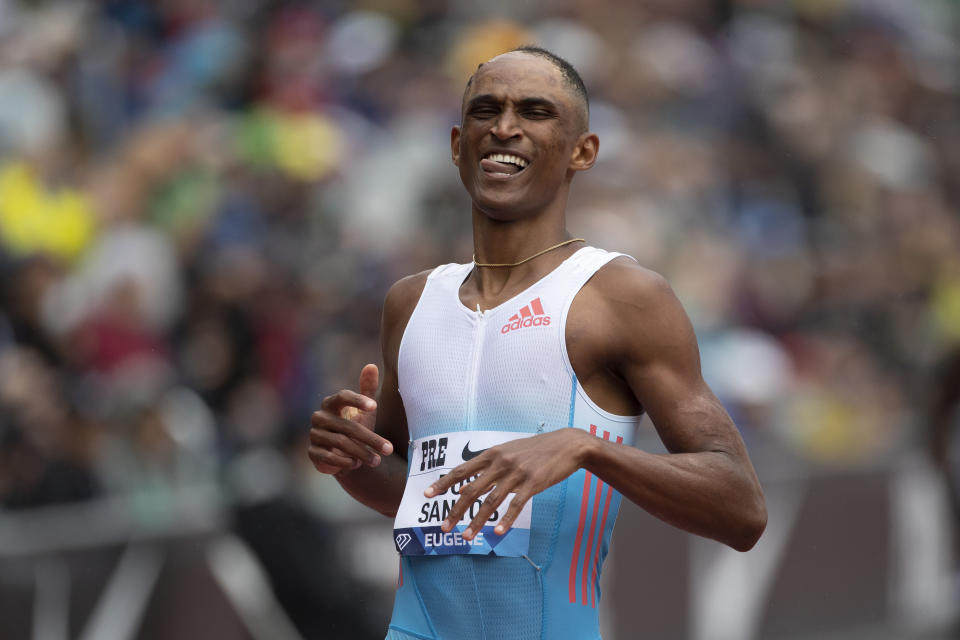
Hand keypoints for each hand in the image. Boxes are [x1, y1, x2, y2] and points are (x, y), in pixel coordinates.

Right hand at [308, 364, 393, 474]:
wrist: (342, 452)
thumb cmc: (355, 426)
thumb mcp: (365, 409)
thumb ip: (368, 389)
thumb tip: (371, 366)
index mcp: (331, 403)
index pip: (342, 396)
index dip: (357, 400)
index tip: (374, 407)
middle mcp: (319, 417)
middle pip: (347, 426)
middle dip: (370, 438)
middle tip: (388, 449)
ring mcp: (314, 434)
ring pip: (339, 442)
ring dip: (361, 452)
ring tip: (377, 460)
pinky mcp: (312, 452)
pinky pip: (327, 456)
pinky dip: (344, 461)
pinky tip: (357, 465)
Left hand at [424, 428, 592, 539]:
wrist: (567, 444)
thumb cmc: (536, 449)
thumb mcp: (509, 450)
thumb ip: (489, 465)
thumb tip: (468, 482)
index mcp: (492, 454)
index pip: (461, 470)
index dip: (443, 483)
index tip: (427, 494)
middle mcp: (500, 463)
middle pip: (472, 490)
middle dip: (456, 510)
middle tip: (444, 527)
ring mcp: (516, 473)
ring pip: (491, 502)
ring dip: (477, 521)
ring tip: (467, 536)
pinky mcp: (533, 483)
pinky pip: (515, 505)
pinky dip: (506, 520)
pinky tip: (498, 533)